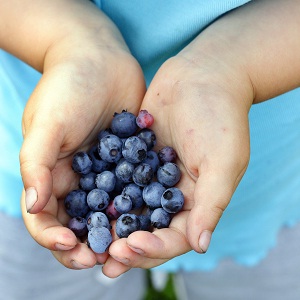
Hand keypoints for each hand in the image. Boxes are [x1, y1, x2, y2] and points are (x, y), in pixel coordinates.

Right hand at [20, 15, 145, 268]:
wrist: (99, 57)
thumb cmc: (68, 86)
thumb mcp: (48, 123)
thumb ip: (36, 164)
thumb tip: (34, 205)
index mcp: (51, 174)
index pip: (47, 219)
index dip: (56, 239)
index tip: (73, 248)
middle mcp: (78, 178)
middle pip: (81, 223)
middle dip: (90, 244)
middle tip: (106, 259)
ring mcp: (105, 171)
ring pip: (110, 212)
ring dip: (118, 232)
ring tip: (131, 246)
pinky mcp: (129, 160)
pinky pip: (134, 188)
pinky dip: (140, 205)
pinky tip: (153, 216)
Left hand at [104, 35, 252, 276]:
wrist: (202, 75)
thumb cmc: (220, 118)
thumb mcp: (222, 162)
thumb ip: (211, 204)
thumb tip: (200, 246)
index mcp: (198, 200)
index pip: (176, 236)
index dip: (154, 248)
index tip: (129, 248)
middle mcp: (175, 193)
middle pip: (150, 228)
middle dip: (128, 244)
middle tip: (104, 258)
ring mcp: (153, 175)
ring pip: (131, 208)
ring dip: (112, 225)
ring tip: (89, 240)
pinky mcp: (136, 156)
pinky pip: (120, 179)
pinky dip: (105, 193)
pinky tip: (86, 203)